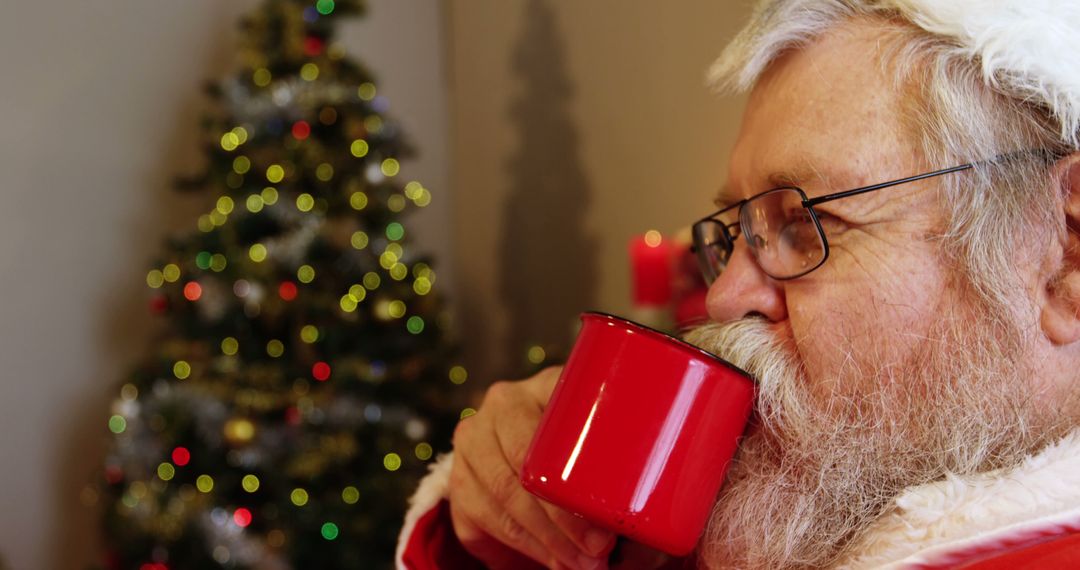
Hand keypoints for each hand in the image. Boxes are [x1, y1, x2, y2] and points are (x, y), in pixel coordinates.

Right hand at [449, 367, 615, 569]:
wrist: (538, 442)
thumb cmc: (591, 441)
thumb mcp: (606, 433)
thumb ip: (627, 460)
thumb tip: (654, 525)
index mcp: (543, 385)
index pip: (549, 434)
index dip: (574, 490)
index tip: (608, 532)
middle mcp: (500, 406)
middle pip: (520, 471)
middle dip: (560, 524)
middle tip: (597, 555)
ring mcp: (472, 441)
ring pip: (500, 498)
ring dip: (543, 541)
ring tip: (580, 564)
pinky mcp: (458, 478)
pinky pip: (480, 519)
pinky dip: (520, 546)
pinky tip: (552, 559)